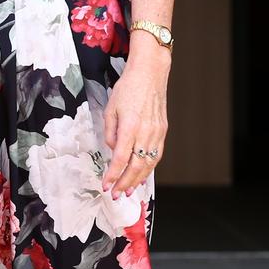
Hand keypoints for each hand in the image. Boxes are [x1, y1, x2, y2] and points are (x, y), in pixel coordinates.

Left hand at [102, 32, 170, 196]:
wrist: (150, 73)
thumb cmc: (128, 87)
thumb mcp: (110, 107)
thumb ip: (110, 131)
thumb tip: (112, 149)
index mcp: (129, 126)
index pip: (119, 158)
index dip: (112, 175)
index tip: (106, 185)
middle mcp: (145, 132)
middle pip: (135, 166)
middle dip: (125, 183)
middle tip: (116, 195)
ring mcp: (156, 132)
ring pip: (148, 164)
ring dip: (138, 180)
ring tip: (128, 191)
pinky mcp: (163, 131)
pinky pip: (156, 155)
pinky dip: (149, 168)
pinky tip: (142, 175)